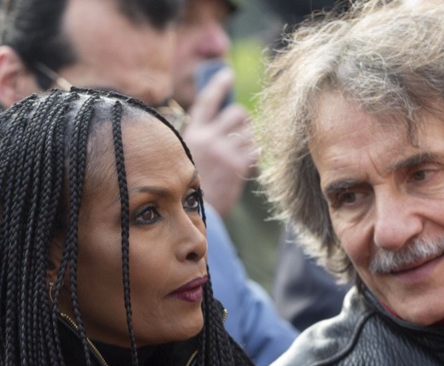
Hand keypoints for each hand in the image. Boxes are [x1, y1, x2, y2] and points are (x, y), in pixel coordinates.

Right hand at [181, 68, 258, 216]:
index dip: (218, 86)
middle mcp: (207, 138)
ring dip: (248, 143)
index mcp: (192, 134)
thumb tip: (227, 121)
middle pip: (237, 113)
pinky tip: (244, 169)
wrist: (194, 214)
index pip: (206, 102)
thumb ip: (203, 138)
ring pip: (250, 133)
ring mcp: (223, 150)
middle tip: (239, 135)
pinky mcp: (237, 165)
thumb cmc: (191, 187)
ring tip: (238, 158)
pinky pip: (255, 151)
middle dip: (242, 122)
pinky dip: (253, 159)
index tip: (228, 73)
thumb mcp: (188, 156)